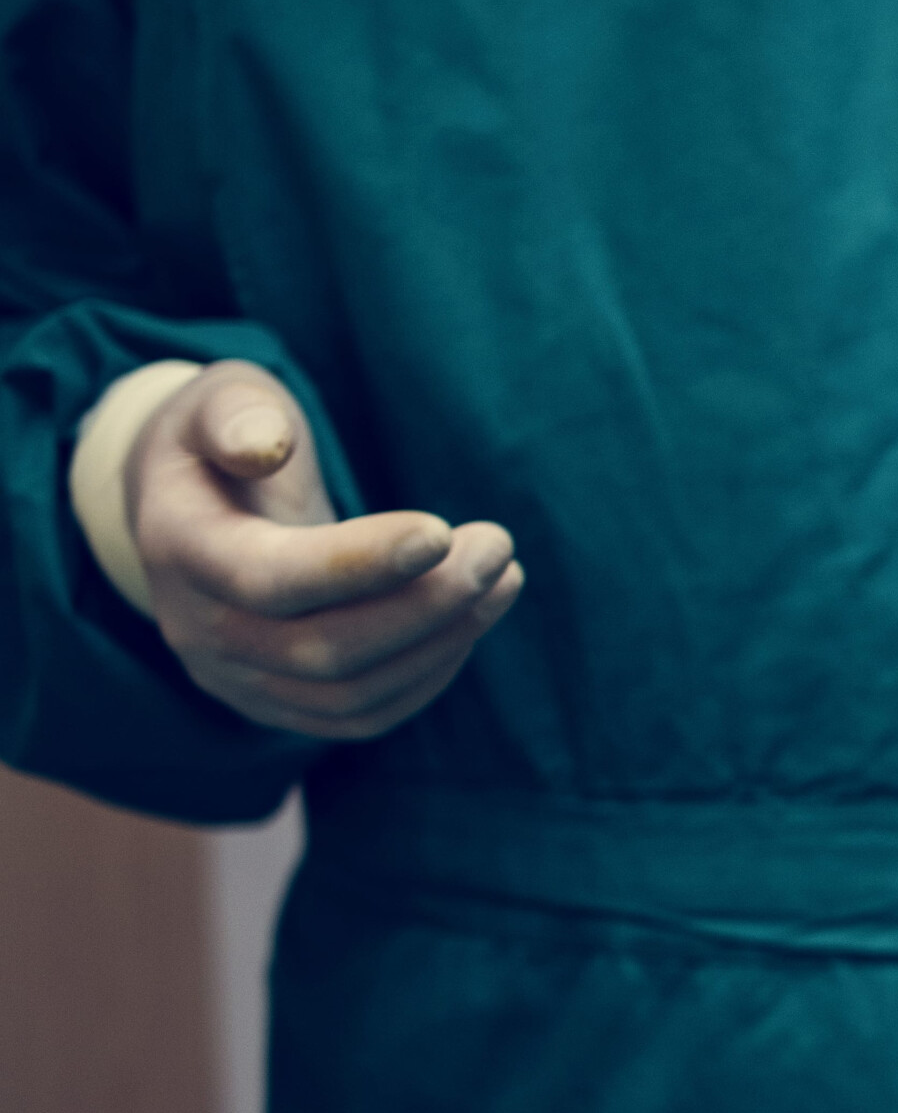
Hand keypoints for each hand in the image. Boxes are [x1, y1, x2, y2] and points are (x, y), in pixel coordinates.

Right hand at [121, 362, 523, 739]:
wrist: (199, 508)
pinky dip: (430, 672)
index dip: (358, 564)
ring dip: (444, 638)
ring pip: (352, 691)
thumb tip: (264, 444)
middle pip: (323, 648)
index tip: (442, 531)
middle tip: (498, 546)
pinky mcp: (280, 703)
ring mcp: (237, 678)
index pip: (267, 579)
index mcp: (177, 546)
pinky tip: (471, 617)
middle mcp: (198, 629)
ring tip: (504, 575)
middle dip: (426, 602)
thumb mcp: (223, 399)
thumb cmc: (228, 439)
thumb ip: (239, 413)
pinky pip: (363, 713)